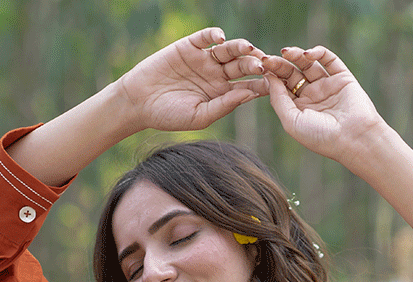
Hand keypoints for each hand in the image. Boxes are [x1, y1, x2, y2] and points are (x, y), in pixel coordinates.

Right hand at [118, 28, 267, 132]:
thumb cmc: (169, 115)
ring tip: (248, 48)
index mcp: (222, 94)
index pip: (247, 87)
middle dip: (254, 64)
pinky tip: (220, 38)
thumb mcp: (200, 116)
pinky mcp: (189, 46)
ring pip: (228, 50)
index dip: (260, 85)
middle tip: (263, 64)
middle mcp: (217, 75)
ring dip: (239, 47)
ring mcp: (204, 59)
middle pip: (241, 66)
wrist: (139, 103)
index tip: (272, 85)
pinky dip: (213, 34)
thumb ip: (224, 105)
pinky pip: (205, 37)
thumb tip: (249, 95)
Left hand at [261, 46, 384, 167]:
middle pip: (292, 73)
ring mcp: (327, 85)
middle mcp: (312, 96)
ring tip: (287, 53)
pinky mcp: (342, 77)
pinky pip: (329, 59)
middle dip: (280, 65)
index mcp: (298, 109)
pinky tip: (307, 54)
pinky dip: (318, 52)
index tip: (262, 68)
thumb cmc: (320, 136)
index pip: (281, 87)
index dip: (271, 76)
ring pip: (308, 64)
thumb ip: (278, 100)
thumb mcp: (291, 121)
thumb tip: (268, 77)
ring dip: (297, 55)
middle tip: (269, 58)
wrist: (353, 138)